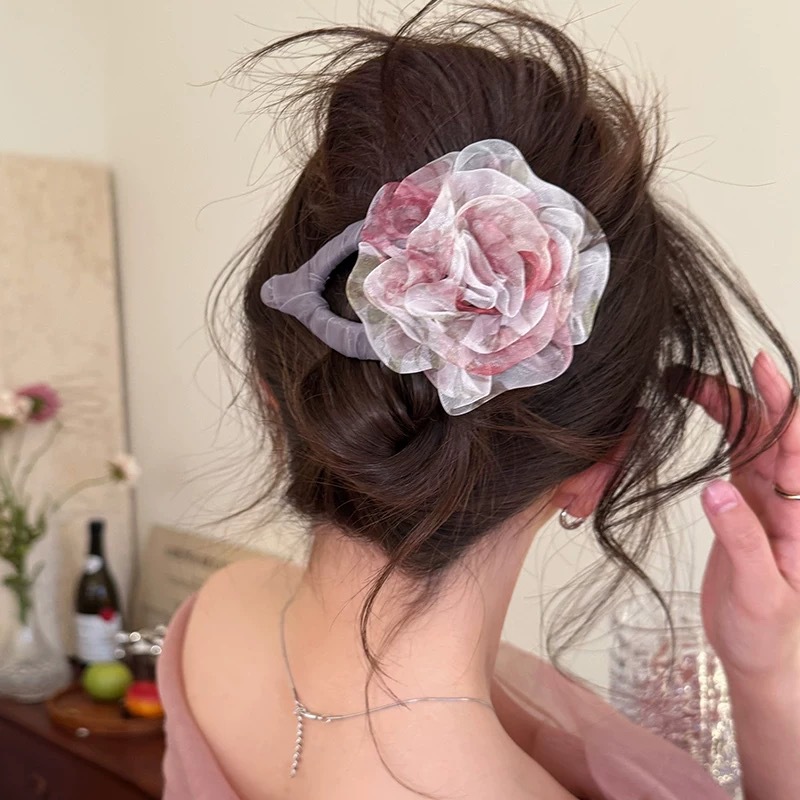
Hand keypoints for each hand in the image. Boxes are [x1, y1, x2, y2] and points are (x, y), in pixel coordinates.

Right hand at [681, 351, 799, 682]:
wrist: (760, 658)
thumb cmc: (769, 633)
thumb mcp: (759, 593)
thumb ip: (741, 539)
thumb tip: (716, 490)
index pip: (799, 447)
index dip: (785, 404)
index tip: (762, 367)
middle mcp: (789, 500)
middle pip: (773, 433)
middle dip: (745, 395)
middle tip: (698, 373)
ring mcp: (765, 500)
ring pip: (751, 439)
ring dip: (726, 408)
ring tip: (688, 383)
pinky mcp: (744, 505)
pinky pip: (734, 457)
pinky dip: (719, 431)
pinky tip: (700, 412)